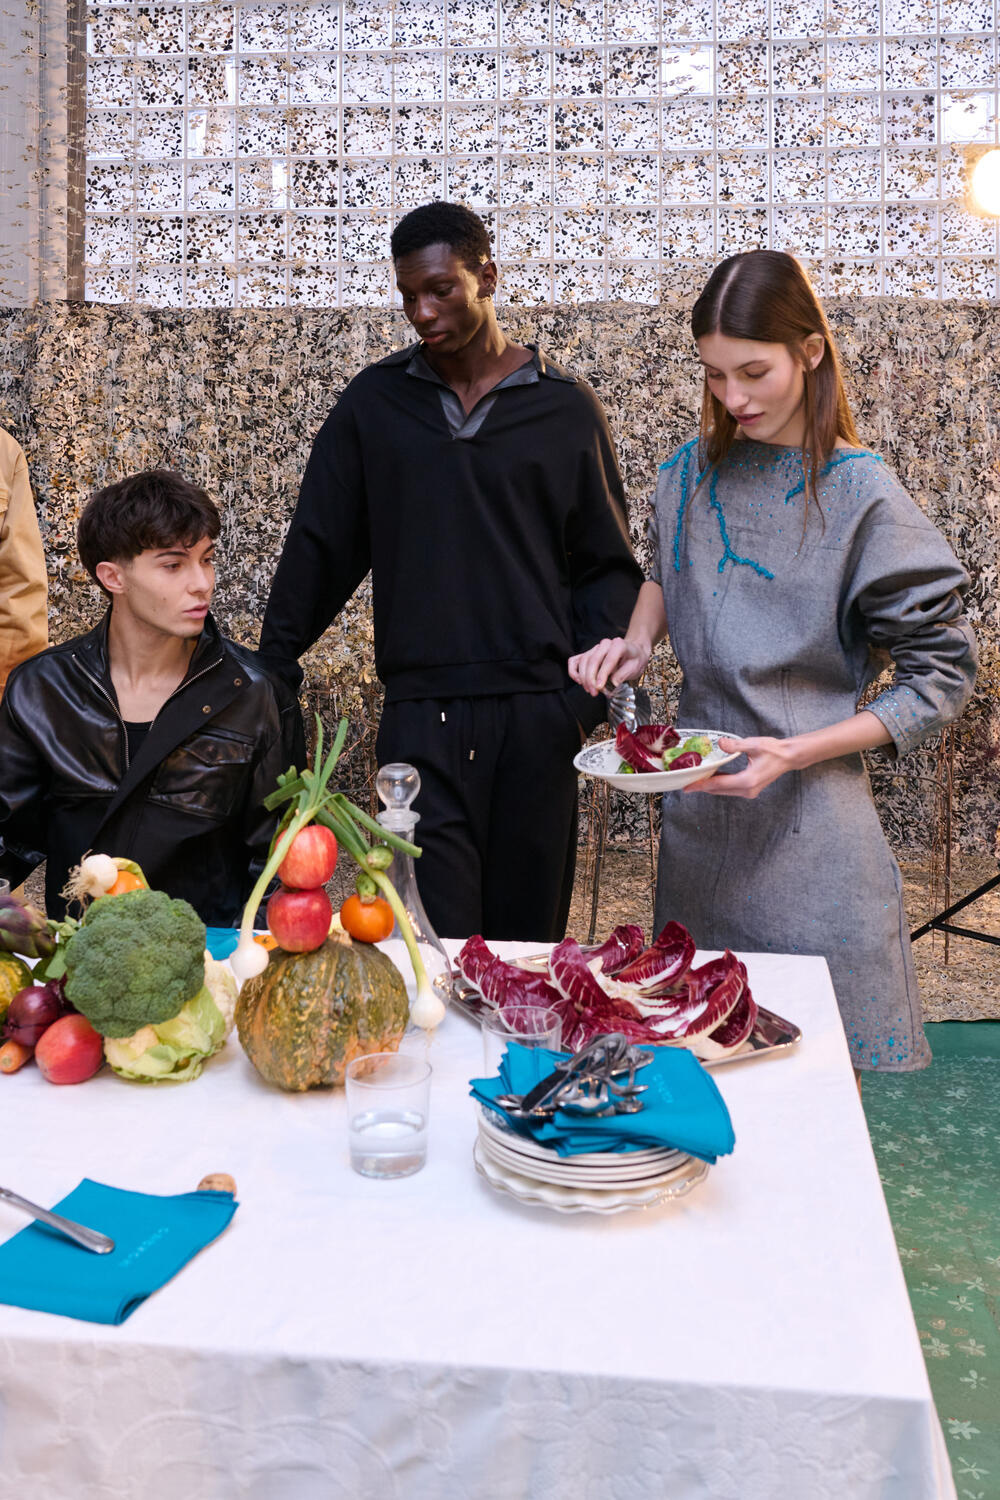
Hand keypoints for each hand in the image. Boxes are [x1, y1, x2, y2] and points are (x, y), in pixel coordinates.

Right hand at [568, 637, 649, 696]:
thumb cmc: (634, 660)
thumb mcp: (636, 667)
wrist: (634, 653)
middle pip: (593, 660)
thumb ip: (623, 674)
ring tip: (590, 690)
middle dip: (591, 679)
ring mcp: (595, 648)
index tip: (599, 687)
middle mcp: (605, 644)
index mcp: (619, 645)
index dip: (602, 675)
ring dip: (583, 678)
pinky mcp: (588, 654)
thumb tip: (612, 683)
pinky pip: (575, 660)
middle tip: (594, 693)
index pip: (608, 660)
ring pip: (583, 661)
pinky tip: (579, 681)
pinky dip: (574, 671)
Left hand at [683, 734, 797, 797]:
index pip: (718, 784)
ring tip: (695, 780)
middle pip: (718, 790)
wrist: (788, 757)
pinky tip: (712, 777)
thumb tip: (720, 743)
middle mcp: (747, 790)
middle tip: (686, 783)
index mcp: (747, 780)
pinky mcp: (750, 790)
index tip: (687, 787)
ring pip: (723, 791)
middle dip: (701, 787)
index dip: (701, 785)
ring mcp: (749, 792)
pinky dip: (719, 784)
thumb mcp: (754, 744)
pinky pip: (730, 789)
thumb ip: (735, 745)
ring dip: (710, 786)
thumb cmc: (774, 750)